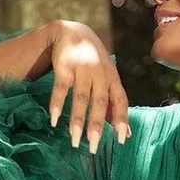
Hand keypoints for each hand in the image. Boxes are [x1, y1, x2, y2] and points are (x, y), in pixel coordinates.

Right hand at [46, 20, 130, 154]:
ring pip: (80, 97)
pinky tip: (53, 120)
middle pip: (99, 102)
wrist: (73, 31)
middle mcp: (99, 73)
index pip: (120, 100)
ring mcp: (81, 68)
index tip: (121, 139)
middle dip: (96, 125)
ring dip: (76, 119)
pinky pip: (60, 87)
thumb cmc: (94, 63)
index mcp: (112, 78)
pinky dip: (56, 103)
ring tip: (73, 141)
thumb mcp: (108, 80)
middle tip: (92, 147)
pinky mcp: (64, 65)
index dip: (121, 119)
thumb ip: (114, 106)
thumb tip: (126, 134)